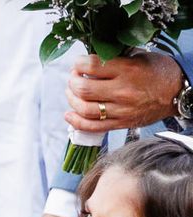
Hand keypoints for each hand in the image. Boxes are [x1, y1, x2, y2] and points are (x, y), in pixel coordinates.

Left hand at [67, 51, 183, 133]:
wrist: (178, 93)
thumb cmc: (159, 72)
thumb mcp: (140, 58)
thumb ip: (115, 60)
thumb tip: (90, 62)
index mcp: (128, 70)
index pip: (93, 66)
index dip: (79, 64)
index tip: (78, 63)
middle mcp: (123, 91)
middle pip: (83, 89)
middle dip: (72, 81)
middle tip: (73, 77)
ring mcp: (121, 110)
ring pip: (84, 109)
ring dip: (71, 100)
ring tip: (71, 92)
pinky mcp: (120, 124)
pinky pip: (92, 126)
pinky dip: (76, 122)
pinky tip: (69, 114)